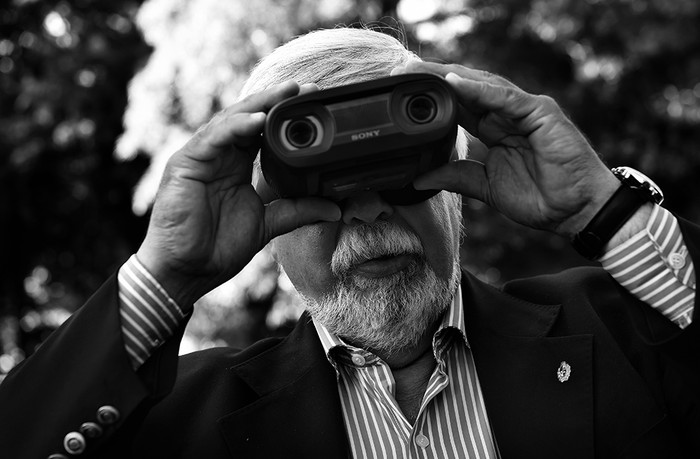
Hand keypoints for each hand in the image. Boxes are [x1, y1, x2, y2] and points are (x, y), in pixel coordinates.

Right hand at [136, 81, 339, 307]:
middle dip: (277, 101)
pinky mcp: (185, 163)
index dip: (286, 117)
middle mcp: (220, 156)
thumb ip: (298, 211)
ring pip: (232, 120)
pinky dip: (235, 127)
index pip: (263, 132)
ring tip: (287, 94)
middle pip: (249, 118)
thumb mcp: (268, 224)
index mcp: (237, 166)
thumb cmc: (219, 248)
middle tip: (306, 89)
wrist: (186, 271)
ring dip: (260, 105)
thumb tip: (335, 209)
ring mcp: (202, 157)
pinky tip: (258, 120)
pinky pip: (213, 138)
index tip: (314, 105)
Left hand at [399, 62, 619, 237]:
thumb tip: (420, 178)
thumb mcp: (486, 187)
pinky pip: (506, 99)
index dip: (435, 97)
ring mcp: (525, 111)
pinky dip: (481, 90)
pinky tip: (457, 83)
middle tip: (407, 70)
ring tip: (425, 70)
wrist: (576, 211)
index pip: (461, 106)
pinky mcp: (541, 113)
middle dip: (438, 78)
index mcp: (496, 129)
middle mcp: (509, 115)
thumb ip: (456, 178)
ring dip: (453, 77)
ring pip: (485, 86)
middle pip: (469, 89)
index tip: (406, 92)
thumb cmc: (541, 198)